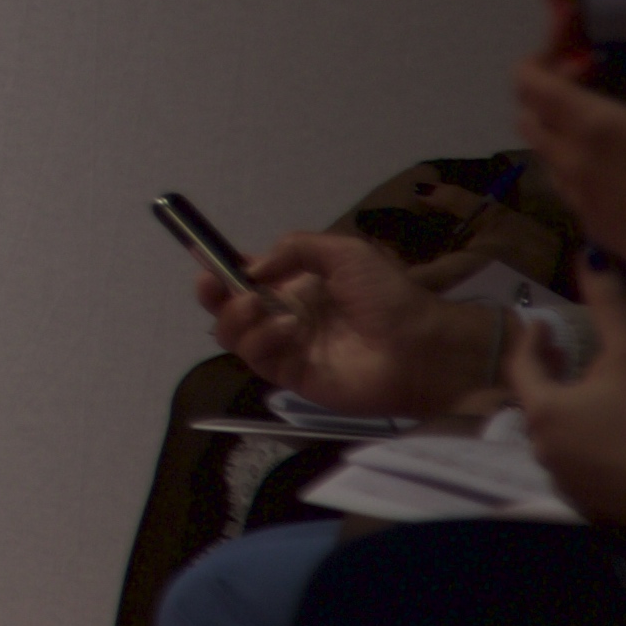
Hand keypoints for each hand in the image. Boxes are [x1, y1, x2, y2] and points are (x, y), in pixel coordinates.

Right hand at [202, 232, 506, 418]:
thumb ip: (294, 249)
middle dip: (212, 293)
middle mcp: (284, 315)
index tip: (204, 258)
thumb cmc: (387, 295)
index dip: (222, 269)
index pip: (248, 277)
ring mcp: (287, 348)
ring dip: (236, 316)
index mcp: (296, 285)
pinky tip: (287, 329)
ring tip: (259, 306)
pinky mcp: (292, 376)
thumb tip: (253, 268)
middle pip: (228, 308)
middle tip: (212, 284)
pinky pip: (257, 358)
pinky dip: (261, 340)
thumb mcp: (344, 252)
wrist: (420, 346)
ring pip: (233, 335)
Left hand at [509, 264, 625, 528]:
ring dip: (568, 415)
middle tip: (565, 355)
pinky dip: (588, 447)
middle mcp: (544, 452)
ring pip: (558, 439)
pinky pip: (580, 469)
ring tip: (591, 395)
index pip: (520, 368)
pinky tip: (613, 438)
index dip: (532, 340)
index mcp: (543, 411)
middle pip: (537, 405)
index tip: (543, 324)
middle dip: (549, 378)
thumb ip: (608, 300)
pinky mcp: (594, 508)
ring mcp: (567, 485)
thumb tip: (589, 253)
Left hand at [510, 0, 625, 289]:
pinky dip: (578, 158)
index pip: (527, 78)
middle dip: (549, 85)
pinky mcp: (593, 225)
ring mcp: (576, 197)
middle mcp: (567, 160)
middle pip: (528, 112)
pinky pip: (567, 180)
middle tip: (594, 72)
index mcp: (586, 125)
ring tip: (610, 114)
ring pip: (546, 148)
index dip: (543, 52)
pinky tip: (623, 158)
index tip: (580, 43)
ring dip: (563, 123)